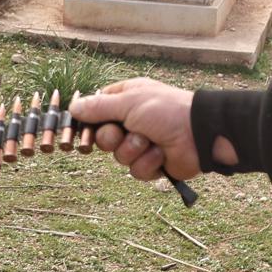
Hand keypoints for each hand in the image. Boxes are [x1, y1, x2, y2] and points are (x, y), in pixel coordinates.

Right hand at [71, 78, 237, 182]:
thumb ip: (99, 107)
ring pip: (119, 156)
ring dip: (134, 150)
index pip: (96, 110)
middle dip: (112, 139)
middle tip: (123, 133)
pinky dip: (148, 163)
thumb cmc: (166, 110)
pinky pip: (136, 170)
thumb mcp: (129, 102)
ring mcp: (142, 143)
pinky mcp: (152, 163)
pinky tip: (161, 154)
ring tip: (151, 142)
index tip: (81, 128)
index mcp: (126, 100)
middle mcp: (131, 121)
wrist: (198, 135)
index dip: (88, 121)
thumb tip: (73, 106)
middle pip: (103, 138)